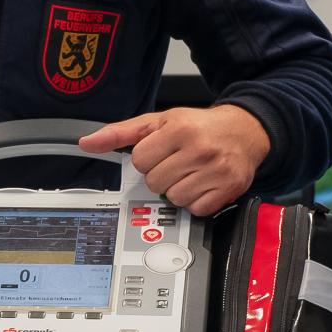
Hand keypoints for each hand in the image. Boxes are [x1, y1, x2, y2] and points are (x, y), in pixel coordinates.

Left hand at [78, 105, 270, 217]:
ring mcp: (216, 170)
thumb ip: (120, 132)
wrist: (244, 131)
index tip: (161, 152)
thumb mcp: (159, 121)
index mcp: (178, 129)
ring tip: (190, 173)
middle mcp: (199, 149)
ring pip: (174, 199)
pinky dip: (196, 201)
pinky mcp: (228, 188)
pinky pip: (196, 209)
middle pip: (155, 183)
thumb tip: (87, 142)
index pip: (140, 161)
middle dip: (162, 175)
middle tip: (177, 163)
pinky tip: (203, 184)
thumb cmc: (199, 127)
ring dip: (178, 190)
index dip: (147, 159)